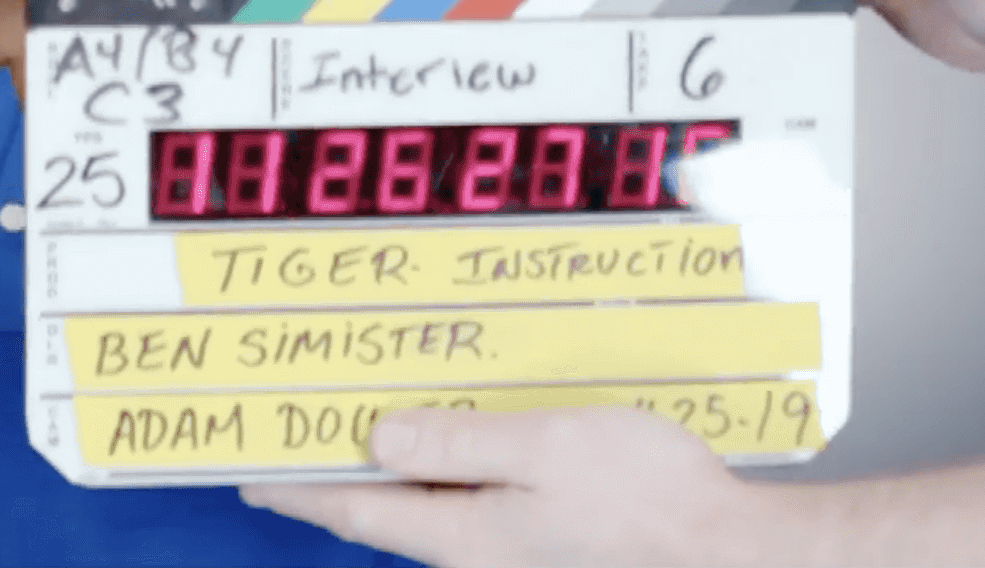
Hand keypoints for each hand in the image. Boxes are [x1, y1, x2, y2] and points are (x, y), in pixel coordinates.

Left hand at [242, 405, 768, 566]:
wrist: (734, 553)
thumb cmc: (653, 503)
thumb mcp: (545, 448)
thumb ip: (458, 440)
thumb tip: (377, 437)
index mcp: (465, 536)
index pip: (355, 511)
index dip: (297, 488)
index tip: (250, 473)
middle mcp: (479, 556)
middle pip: (388, 513)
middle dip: (341, 478)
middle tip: (299, 442)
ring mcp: (514, 557)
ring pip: (433, 510)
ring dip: (398, 471)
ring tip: (371, 430)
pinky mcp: (548, 550)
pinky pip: (477, 511)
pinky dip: (452, 474)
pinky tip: (464, 445)